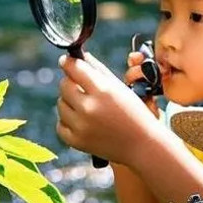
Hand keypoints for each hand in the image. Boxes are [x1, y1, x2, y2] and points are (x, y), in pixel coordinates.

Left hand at [56, 51, 161, 166]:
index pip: (74, 68)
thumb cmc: (134, 113)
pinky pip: (60, 124)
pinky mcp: (76, 141)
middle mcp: (89, 108)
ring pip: (60, 104)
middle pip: (64, 85)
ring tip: (87, 106)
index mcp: (103, 90)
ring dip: (69, 102)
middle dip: (70, 82)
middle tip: (81, 86)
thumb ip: (97, 70)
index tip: (66, 61)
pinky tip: (83, 121)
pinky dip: (68, 121)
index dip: (68, 62)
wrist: (142, 145)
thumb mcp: (119, 87)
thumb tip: (79, 57)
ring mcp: (81, 126)